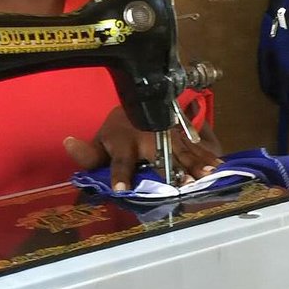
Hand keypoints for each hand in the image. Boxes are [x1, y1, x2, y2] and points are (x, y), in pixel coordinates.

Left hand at [64, 106, 222, 191]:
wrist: (138, 100)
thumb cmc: (117, 132)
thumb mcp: (99, 142)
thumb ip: (86, 153)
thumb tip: (68, 143)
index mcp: (124, 143)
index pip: (121, 161)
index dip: (121, 174)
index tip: (121, 188)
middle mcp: (148, 139)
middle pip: (162, 156)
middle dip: (174, 169)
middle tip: (185, 185)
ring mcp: (167, 134)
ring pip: (183, 150)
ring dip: (196, 163)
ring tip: (207, 175)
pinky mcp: (182, 133)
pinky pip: (196, 145)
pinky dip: (208, 154)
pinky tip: (220, 165)